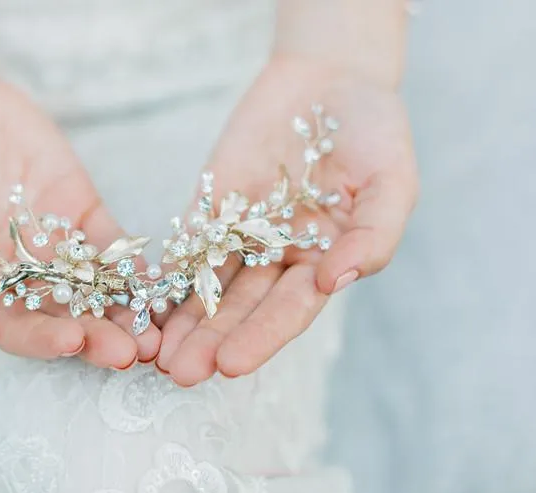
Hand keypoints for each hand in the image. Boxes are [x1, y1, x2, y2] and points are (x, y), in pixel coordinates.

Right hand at [0, 80, 159, 366]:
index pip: (21, 330)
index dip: (46, 340)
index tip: (72, 341)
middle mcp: (29, 283)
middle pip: (68, 320)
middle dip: (98, 338)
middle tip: (129, 353)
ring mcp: (61, 253)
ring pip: (98, 293)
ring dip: (125, 314)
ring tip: (153, 334)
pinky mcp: (87, 220)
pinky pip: (115, 249)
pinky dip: (136, 267)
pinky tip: (157, 284)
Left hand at [155, 55, 417, 384]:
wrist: (329, 77)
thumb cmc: (374, 131)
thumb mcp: (391, 181)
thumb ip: (373, 234)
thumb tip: (336, 279)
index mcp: (322, 262)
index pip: (289, 310)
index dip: (261, 338)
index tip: (231, 366)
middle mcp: (278, 259)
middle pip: (241, 308)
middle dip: (212, 340)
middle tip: (181, 372)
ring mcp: (240, 234)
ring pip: (207, 285)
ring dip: (183, 320)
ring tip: (157, 353)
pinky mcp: (211, 207)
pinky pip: (187, 244)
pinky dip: (166, 273)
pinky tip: (143, 300)